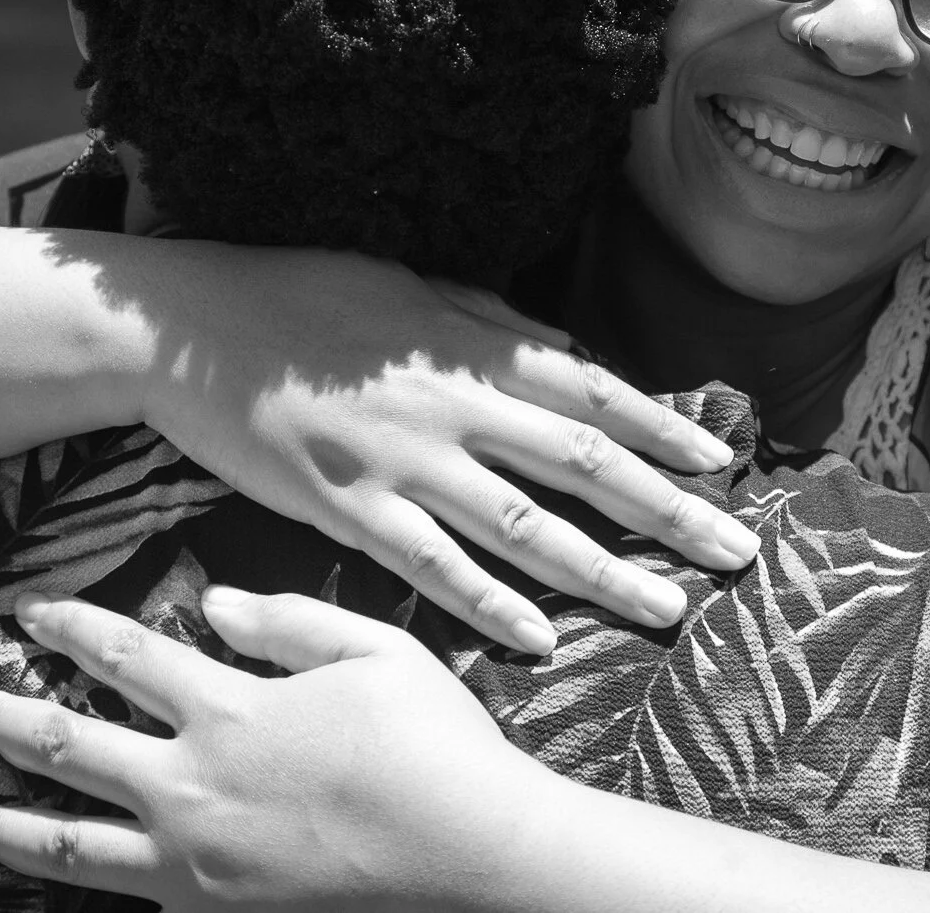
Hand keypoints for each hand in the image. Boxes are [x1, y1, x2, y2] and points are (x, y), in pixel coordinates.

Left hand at [0, 589, 544, 909]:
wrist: (476, 862)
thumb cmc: (439, 747)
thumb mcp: (380, 652)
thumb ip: (290, 623)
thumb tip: (214, 604)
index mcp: (233, 710)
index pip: (130, 656)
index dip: (75, 630)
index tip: (28, 614)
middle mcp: (194, 786)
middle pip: (66, 745)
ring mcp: (194, 863)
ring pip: (65, 841)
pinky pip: (117, 896)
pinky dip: (62, 887)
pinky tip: (37, 880)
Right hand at [135, 245, 755, 653]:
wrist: (192, 325)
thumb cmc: (305, 293)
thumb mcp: (414, 286)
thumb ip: (496, 322)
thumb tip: (573, 352)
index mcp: (474, 345)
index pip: (595, 392)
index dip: (665, 430)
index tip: (723, 465)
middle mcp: (455, 404)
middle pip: (584, 466)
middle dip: (669, 512)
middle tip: (737, 552)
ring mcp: (404, 461)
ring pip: (525, 527)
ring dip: (604, 573)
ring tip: (669, 609)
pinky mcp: (348, 508)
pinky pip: (432, 569)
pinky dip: (489, 607)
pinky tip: (540, 642)